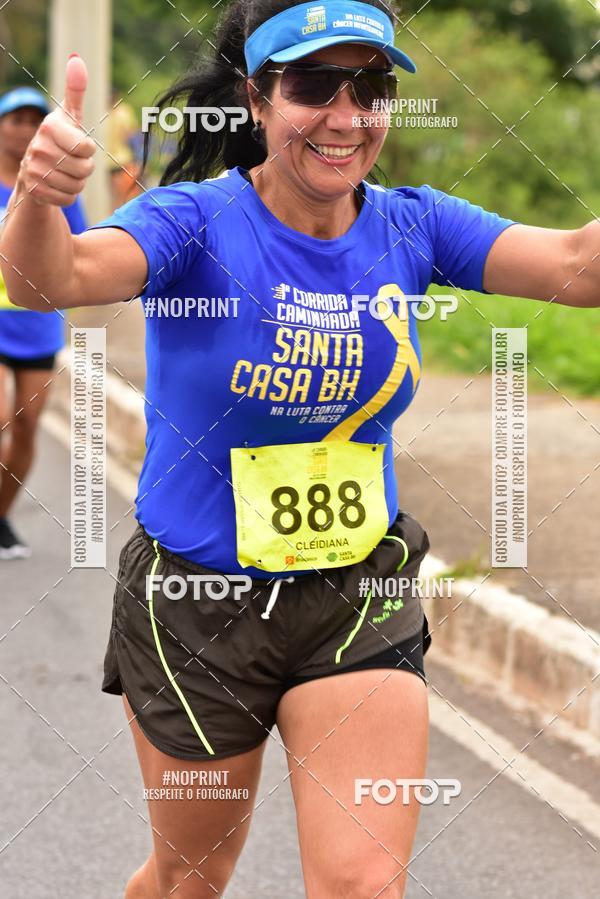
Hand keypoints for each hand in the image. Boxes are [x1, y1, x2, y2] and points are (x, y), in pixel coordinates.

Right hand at [18, 54, 95, 206]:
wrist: (37, 166)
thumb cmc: (60, 138)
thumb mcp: (70, 115)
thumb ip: (75, 90)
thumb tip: (77, 60)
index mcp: (49, 127)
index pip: (86, 148)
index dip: (88, 150)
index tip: (79, 145)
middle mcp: (38, 147)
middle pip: (84, 169)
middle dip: (84, 169)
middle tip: (72, 161)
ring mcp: (35, 170)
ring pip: (77, 186)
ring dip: (77, 182)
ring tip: (65, 172)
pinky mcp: (35, 190)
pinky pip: (67, 199)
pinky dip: (68, 195)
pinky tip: (59, 184)